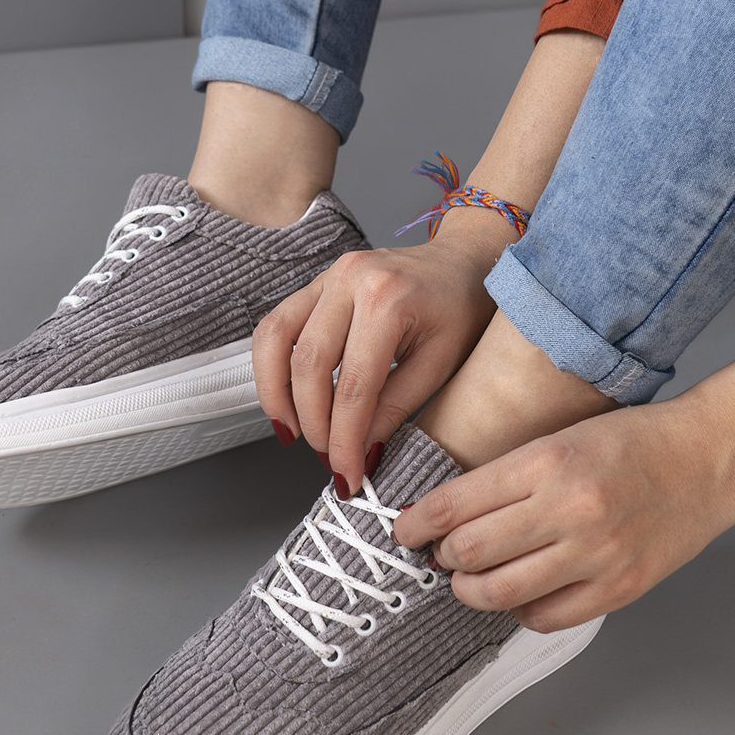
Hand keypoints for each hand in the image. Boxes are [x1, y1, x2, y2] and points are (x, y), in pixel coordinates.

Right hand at [252, 213, 513, 497]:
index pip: (354, 387)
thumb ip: (396, 408)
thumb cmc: (461, 308)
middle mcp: (350, 280)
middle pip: (309, 366)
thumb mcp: (440, 364)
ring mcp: (328, 276)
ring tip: (292, 433)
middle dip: (314, 423)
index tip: (347, 473)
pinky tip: (285, 399)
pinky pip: (276, 326)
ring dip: (276, 395)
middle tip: (328, 458)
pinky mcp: (315, 283)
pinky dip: (272, 367)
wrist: (462, 261)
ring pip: (276, 340)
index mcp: (389, 299)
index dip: (344, 439)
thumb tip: (360, 450)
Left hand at [393, 395, 734, 630]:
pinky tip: (520, 592)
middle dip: (442, 557)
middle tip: (441, 553)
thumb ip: (506, 478)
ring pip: (498, 593)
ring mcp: (596, 554)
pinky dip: (519, 610)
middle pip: (469, 553)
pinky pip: (543, 617)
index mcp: (547, 460)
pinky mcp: (619, 588)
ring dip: (470, 589)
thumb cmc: (634, 441)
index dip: (416, 523)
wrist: (711, 455)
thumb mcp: (561, 437)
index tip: (404, 529)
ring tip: (470, 578)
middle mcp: (569, 509)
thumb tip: (449, 519)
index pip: (455, 504)